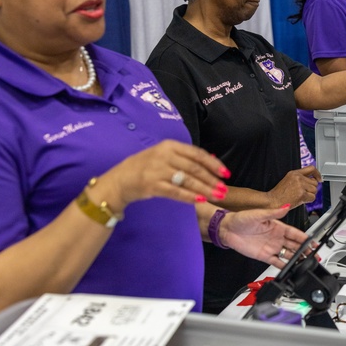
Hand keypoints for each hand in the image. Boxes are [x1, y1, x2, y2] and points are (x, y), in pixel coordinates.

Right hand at [99, 139, 227, 212]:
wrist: (119, 180)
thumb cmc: (145, 167)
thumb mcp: (164, 156)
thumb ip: (185, 158)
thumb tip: (212, 161)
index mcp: (170, 145)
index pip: (197, 154)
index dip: (213, 164)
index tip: (226, 174)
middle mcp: (164, 155)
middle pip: (194, 168)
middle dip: (211, 180)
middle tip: (223, 189)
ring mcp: (157, 170)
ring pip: (187, 180)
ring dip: (204, 189)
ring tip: (216, 196)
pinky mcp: (152, 185)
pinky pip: (175, 191)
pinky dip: (189, 196)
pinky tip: (200, 200)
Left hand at [218, 206, 310, 268]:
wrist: (227, 230)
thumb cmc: (241, 219)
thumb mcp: (259, 214)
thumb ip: (274, 213)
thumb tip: (286, 207)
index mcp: (277, 226)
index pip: (295, 233)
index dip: (305, 238)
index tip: (313, 242)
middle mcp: (276, 237)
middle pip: (295, 245)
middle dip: (306, 250)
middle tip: (315, 254)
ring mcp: (271, 247)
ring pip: (289, 254)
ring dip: (298, 258)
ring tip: (307, 262)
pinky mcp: (264, 256)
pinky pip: (277, 262)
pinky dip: (285, 265)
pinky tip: (292, 268)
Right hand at [269, 166, 321, 207]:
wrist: (273, 201)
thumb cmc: (279, 194)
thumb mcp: (288, 180)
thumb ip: (300, 178)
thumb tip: (312, 180)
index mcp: (294, 173)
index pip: (311, 168)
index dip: (317, 174)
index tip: (319, 179)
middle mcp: (298, 177)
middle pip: (314, 182)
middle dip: (311, 188)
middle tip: (303, 192)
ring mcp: (300, 185)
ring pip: (314, 190)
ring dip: (309, 195)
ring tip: (299, 196)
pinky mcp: (302, 194)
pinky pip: (312, 197)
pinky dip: (308, 200)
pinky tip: (300, 200)